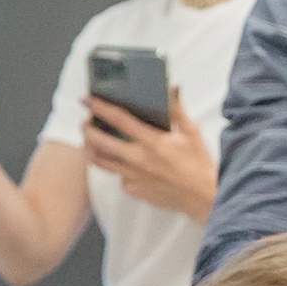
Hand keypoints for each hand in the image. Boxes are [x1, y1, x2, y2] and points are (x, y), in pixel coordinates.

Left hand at [82, 90, 216, 220]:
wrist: (202, 196)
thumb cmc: (198, 163)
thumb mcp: (191, 132)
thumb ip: (177, 109)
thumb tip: (172, 89)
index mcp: (153, 142)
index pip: (120, 120)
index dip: (100, 108)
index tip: (88, 100)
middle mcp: (138, 160)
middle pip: (99, 143)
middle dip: (86, 130)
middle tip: (84, 122)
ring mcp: (133, 177)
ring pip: (101, 162)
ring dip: (91, 149)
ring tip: (90, 140)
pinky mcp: (133, 190)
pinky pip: (118, 176)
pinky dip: (116, 166)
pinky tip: (121, 160)